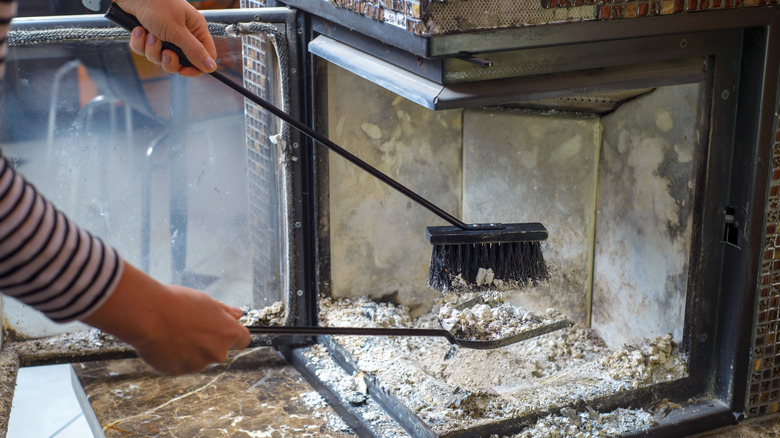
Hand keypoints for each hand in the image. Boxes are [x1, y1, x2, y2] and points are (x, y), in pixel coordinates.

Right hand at [82, 263, 250, 374]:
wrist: (148, 316)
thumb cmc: (177, 303)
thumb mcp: (206, 301)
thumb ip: (224, 312)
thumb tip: (238, 315)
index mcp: (227, 333)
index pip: (243, 340)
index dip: (234, 335)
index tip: (224, 331)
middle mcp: (217, 352)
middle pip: (218, 350)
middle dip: (208, 341)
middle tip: (189, 326)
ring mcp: (198, 364)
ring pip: (198, 358)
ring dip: (190, 349)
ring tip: (172, 331)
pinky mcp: (179, 371)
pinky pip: (180, 364)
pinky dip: (174, 356)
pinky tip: (164, 342)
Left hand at [116, 0, 216, 75]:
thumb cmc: (158, 3)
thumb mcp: (178, 31)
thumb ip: (194, 51)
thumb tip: (211, 67)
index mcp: (195, 30)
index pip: (204, 57)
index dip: (195, 68)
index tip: (183, 70)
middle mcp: (182, 34)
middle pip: (181, 61)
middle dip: (168, 60)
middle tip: (165, 51)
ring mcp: (165, 35)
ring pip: (160, 57)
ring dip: (152, 49)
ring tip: (149, 34)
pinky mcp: (148, 34)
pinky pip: (145, 50)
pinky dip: (140, 43)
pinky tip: (139, 30)